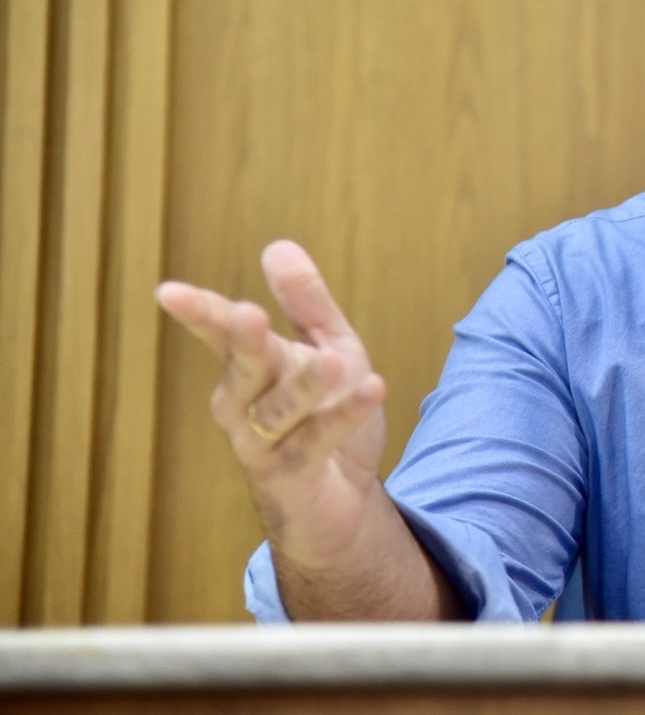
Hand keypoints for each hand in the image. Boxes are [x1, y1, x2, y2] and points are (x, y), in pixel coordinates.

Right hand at [156, 240, 386, 562]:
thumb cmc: (327, 416)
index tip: (169, 292)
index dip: (199, 314)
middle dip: (246, 343)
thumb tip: (279, 245)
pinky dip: (344, 416)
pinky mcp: (293, 477)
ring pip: (278, 411)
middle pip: (243, 369)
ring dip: (305, 385)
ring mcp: (264, 445)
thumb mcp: (331, 348)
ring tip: (333, 358)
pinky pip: (316, 443)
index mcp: (250, 369)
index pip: (222, 335)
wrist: (340, 500)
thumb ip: (307, 303)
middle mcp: (244, 407)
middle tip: (249, 314)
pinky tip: (373, 388)